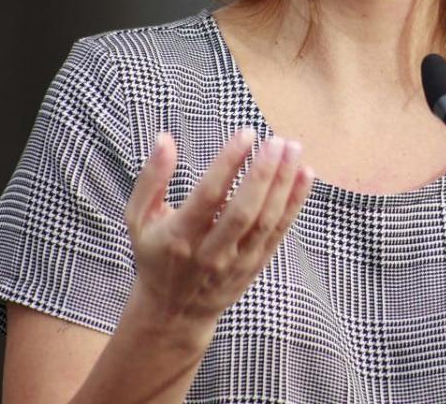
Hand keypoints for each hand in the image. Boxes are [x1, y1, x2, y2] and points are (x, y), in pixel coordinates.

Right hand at [122, 129, 312, 338]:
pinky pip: (279, 232)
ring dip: (284, 184)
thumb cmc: (156, 254)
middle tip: (277, 141)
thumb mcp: (140, 219)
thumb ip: (151, 178)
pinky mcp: (256, 265)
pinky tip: (306, 175)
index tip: (246, 133)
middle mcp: (211, 252)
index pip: (209, 195)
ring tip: (293, 149)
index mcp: (180, 236)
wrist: (174, 312)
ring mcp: (237, 262)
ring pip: (266, 221)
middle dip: (263, 174)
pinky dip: (294, 203)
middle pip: (243, 211)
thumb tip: (165, 138)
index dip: (229, 162)